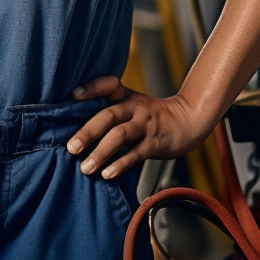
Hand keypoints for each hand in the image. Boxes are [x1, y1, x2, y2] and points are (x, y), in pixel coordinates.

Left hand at [66, 76, 205, 179]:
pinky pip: (136, 154)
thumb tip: (78, 127)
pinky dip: (120, 164)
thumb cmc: (152, 115)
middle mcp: (134, 108)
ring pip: (120, 136)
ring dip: (100, 152)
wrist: (188, 120)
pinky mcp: (155, 143)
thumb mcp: (133, 104)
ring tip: (85, 167)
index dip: (91, 88)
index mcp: (126, 96)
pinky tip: (107, 174)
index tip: (73, 95)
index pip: (108, 85)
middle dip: (88, 132)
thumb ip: (112, 110)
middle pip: (108, 116)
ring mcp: (145, 125)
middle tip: (71, 147)